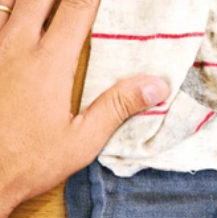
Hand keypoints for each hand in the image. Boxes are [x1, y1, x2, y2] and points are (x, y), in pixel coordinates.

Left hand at [0, 0, 168, 217]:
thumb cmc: (29, 160)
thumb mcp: (82, 140)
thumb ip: (118, 107)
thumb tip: (158, 86)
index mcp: (49, 63)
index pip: (76, 10)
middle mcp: (16, 46)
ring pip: (9, 3)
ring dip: (31, 0)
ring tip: (46, 3)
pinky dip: (4, 11)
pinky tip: (10, 15)